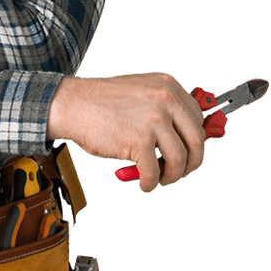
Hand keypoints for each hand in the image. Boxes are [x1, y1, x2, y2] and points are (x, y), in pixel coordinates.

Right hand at [47, 72, 205, 191]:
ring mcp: (154, 120)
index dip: (194, 139)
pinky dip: (151, 183)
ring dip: (172, 176)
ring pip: (181, 159)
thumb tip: (182, 137)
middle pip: (197, 140)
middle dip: (191, 162)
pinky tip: (144, 184)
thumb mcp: (140, 92)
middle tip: (178, 172)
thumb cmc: (100, 102)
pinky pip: (155, 172)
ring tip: (160, 180)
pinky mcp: (140, 141)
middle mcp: (166, 99)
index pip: (198, 117)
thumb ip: (163, 108)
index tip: (187, 151)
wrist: (71, 105)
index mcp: (168, 85)